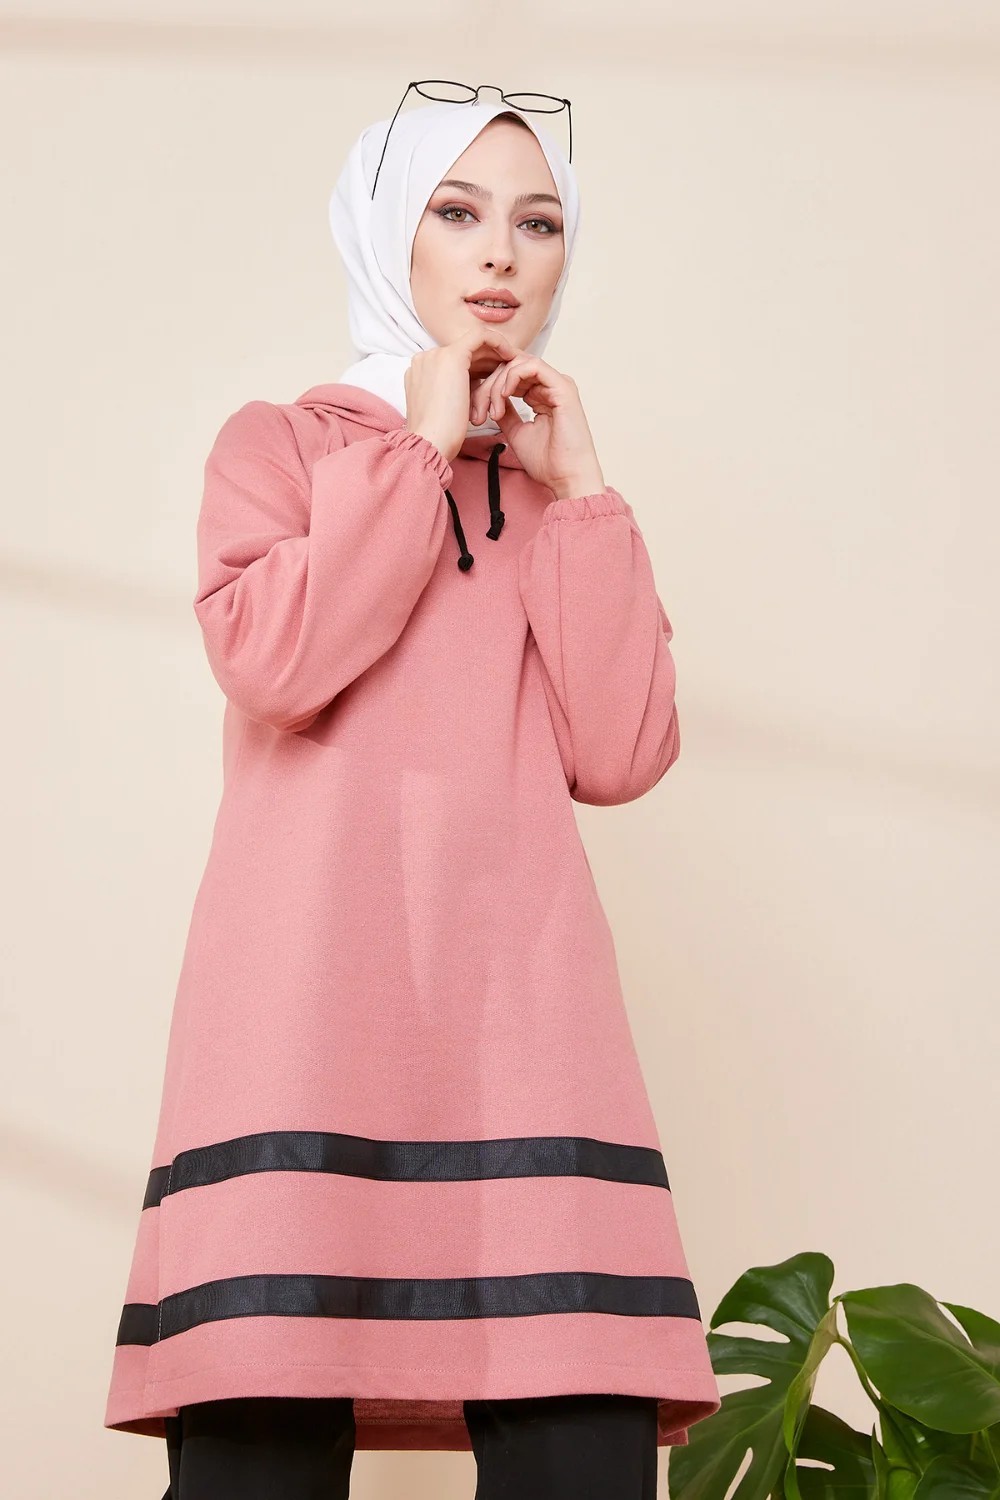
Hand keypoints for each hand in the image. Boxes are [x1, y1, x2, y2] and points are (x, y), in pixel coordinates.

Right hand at [405, 329, 518, 464]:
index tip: (495, 379)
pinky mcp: (452, 356)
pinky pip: (481, 336)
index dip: (478, 369)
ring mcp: (436, 355)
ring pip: (473, 346)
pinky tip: (510, 355)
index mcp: (421, 374)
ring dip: (495, 353)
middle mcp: (425, 359)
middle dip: (489, 359)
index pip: (454, 365)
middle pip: (464, 354)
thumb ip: (458, 395)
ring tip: (514, 363)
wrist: (431, 442)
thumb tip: (477, 392)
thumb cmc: (440, 437)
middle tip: (511, 368)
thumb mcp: (448, 410)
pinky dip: (498, 343)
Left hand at [469, 349, 605, 499]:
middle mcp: (551, 386)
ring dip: (498, 383)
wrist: (567, 477)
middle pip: (512, 367)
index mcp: (542, 395)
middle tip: (478, 411)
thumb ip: (506, 412)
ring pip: (519, 364)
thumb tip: (490, 399)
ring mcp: (558, 384)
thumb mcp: (516, 432)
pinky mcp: (562, 387)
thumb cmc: (548, 462)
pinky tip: (503, 395)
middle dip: (488, 386)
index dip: (489, 388)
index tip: (477, 413)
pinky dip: (513, 376)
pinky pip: (533, 366)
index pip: (511, 377)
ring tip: (493, 409)